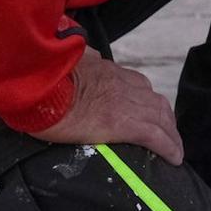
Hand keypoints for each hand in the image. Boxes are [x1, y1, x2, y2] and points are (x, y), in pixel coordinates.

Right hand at [31, 47, 184, 164]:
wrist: (36, 87)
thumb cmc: (42, 76)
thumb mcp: (68, 59)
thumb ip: (82, 57)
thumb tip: (84, 53)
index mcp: (108, 71)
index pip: (140, 84)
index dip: (150, 100)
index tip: (153, 112)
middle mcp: (123, 84)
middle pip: (156, 102)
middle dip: (166, 119)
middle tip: (169, 134)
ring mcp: (125, 103)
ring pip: (161, 118)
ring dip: (171, 134)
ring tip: (174, 149)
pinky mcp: (122, 124)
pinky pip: (154, 136)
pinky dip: (169, 146)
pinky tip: (174, 157)